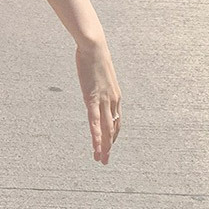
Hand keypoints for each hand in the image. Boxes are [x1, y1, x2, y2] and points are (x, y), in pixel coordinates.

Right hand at [75, 32, 121, 164]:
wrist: (94, 47)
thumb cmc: (96, 58)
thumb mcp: (101, 76)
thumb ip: (101, 86)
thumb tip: (96, 88)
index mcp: (116, 97)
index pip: (116, 122)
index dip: (113, 137)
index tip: (108, 148)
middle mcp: (113, 101)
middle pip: (113, 129)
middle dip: (109, 147)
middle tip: (105, 161)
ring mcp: (104, 100)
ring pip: (106, 129)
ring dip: (104, 146)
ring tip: (101, 159)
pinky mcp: (92, 98)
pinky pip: (95, 120)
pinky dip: (96, 135)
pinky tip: (96, 146)